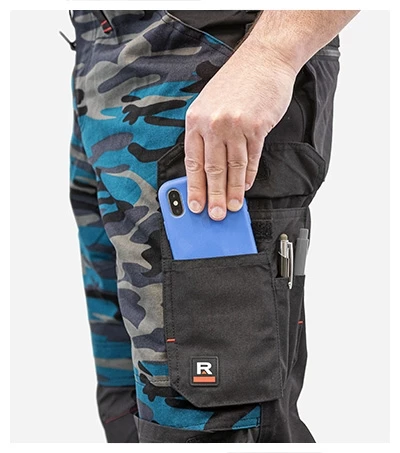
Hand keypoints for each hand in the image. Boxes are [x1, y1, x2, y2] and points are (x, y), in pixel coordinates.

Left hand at [184, 40, 296, 219]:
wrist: (264, 59)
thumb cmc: (236, 82)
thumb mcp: (208, 103)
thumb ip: (204, 134)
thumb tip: (205, 169)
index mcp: (196, 119)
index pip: (193, 162)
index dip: (194, 187)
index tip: (195, 205)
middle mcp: (213, 123)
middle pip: (213, 169)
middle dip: (213, 196)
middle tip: (215, 215)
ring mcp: (235, 125)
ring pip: (233, 167)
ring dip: (233, 191)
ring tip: (232, 207)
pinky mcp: (257, 126)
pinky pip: (252, 157)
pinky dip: (249, 175)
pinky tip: (246, 186)